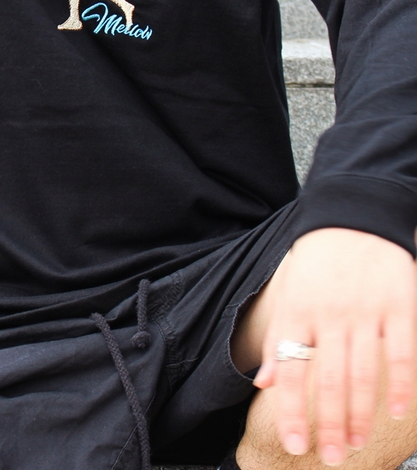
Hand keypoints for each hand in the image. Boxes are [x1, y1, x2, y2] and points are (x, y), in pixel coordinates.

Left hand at [255, 228, 415, 465]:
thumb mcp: (288, 295)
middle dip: (329, 424)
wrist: (351, 218)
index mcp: (297, 312)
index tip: (294, 444)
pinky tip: (396, 412)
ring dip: (361, 415)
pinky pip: (401, 353)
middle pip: (329, 380)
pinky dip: (400, 385)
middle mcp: (329, 314)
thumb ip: (279, 339)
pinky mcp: (398, 305)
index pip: (291, 370)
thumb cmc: (316, 264)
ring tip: (357, 444)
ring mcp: (366, 310)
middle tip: (331, 459)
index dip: (291, 410)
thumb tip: (263, 382)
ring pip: (363, 373)